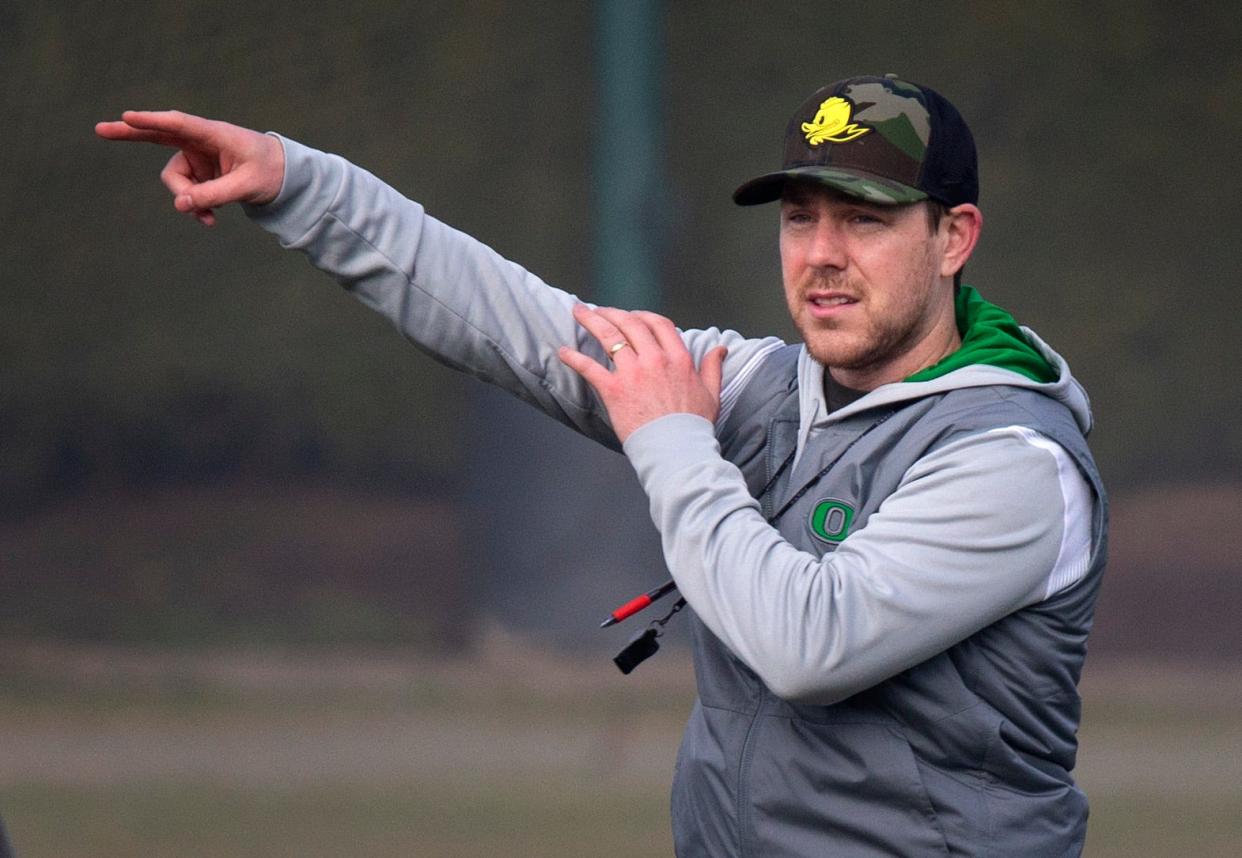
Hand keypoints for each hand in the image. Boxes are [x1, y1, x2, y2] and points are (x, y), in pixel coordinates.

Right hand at [95, 110, 284, 226]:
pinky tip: (210, 220)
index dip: (154, 121)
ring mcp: (197, 158)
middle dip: (131, 135)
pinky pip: (185, 193)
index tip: (129, 116)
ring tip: (208, 218)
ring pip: (175, 181)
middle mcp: (201, 142)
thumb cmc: (271, 172)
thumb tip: (180, 206)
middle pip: (159, 135)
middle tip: (99, 130)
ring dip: (187, 200)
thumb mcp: (247, 186)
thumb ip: (215, 195)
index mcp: (216, 134)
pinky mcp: (199, 174)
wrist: (285, 177)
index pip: (180, 124)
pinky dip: (194, 207)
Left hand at [558, 305, 726, 443]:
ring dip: (591, 321)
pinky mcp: (615, 390)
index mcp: (678, 358)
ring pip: (609, 337)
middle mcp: (655, 359)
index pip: (658, 324)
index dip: (642, 315)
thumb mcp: (712, 393)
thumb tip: (721, 348)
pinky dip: (574, 357)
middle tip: (598, 309)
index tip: (631, 316)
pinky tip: (563, 351)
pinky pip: (590, 367)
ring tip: (578, 313)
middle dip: (612, 312)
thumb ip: (713, 367)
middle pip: (630, 324)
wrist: (677, 449)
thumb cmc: (694, 425)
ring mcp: (634, 373)